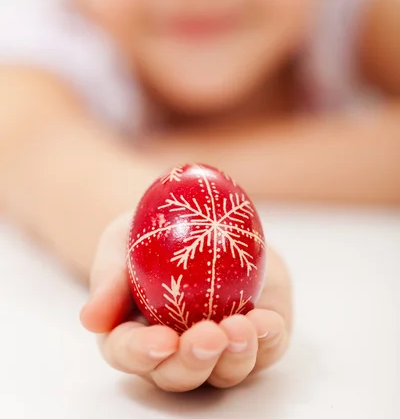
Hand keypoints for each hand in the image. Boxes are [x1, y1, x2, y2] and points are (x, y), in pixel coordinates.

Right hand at [80, 212, 291, 391]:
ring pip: (224, 371)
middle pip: (179, 374)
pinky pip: (265, 350)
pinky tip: (267, 322)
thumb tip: (91, 319)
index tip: (161, 341)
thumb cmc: (145, 234)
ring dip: (235, 357)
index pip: (129, 353)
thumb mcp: (118, 242)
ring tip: (242, 329)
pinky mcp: (252, 332)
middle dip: (194, 362)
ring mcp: (216, 346)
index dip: (143, 354)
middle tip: (207, 336)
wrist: (191, 219)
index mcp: (132, 334)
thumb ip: (108, 277)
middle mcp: (173, 351)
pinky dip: (268, 341)